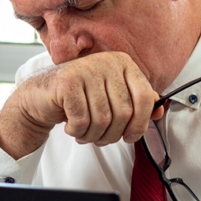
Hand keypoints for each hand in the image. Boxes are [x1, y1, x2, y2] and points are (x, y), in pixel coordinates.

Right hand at [0, 52, 165, 158]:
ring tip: (85, 133)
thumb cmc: (80, 98)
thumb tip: (159, 111)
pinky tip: (71, 127)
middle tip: (100, 138)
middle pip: (124, 112)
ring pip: (102, 119)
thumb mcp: (112, 98)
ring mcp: (86, 69)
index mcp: (123, 63)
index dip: (141, 123)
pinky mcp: (67, 81)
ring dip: (93, 135)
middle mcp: (106, 61)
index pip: (145, 97)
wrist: (41, 95)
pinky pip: (82, 120)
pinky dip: (77, 131)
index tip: (131, 137)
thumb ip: (137, 103)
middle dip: (112, 134)